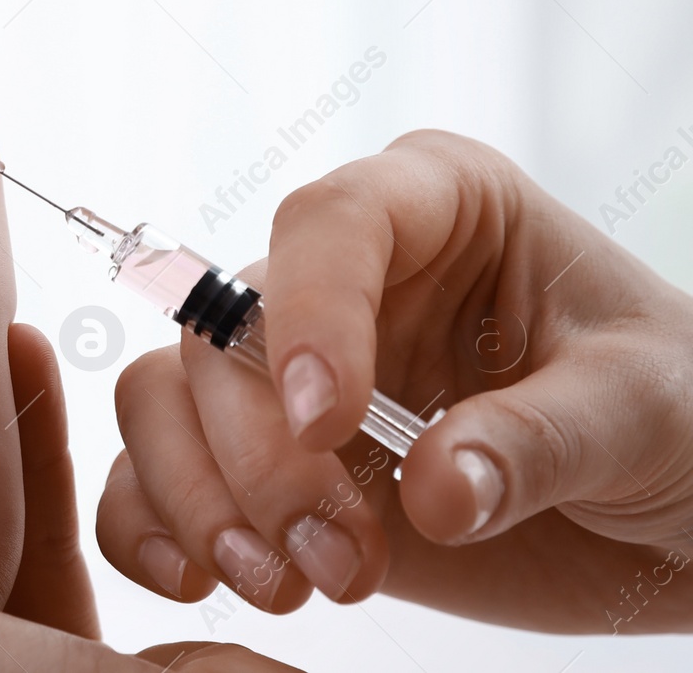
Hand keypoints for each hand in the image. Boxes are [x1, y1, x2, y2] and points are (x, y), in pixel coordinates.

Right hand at [100, 130, 692, 633]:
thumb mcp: (644, 412)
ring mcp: (291, 370)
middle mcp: (342, 279)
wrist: (665, 510)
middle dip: (259, 456)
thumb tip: (432, 494)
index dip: (309, 313)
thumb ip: (539, 441)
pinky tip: (200, 580)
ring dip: (203, 500)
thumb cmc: (675, 415)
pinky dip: (152, 524)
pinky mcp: (262, 458)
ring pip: (165, 396)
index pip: (329, 222)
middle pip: (224, 331)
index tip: (327, 420)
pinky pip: (153, 469)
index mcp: (436, 208)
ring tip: (292, 586)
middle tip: (337, 557)